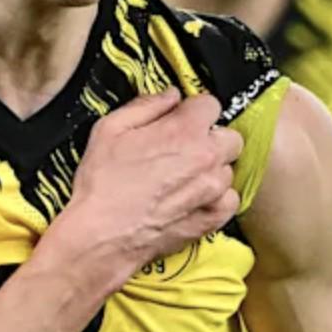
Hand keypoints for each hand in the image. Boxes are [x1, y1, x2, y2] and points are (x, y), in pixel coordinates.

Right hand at [55, 89, 241, 285]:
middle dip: (211, 138)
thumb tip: (171, 95)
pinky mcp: (212, 219)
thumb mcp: (110, 129)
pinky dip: (217, 198)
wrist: (101, 236)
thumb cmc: (101, 183)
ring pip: (229, 169)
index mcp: (185, 130)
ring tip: (184, 178)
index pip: (211, 104)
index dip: (193, 111)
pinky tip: (194, 199)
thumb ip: (146, 106)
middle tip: (184, 149)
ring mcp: (213, 190)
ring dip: (212, 170)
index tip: (180, 120)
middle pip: (230, 137)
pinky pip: (230, 200)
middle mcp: (207, 158)